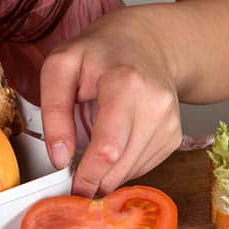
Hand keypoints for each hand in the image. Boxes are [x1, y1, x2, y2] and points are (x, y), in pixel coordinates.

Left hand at [40, 13, 182, 196]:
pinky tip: (112, 147)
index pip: (108, 147)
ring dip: (107, 175)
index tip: (70, 186)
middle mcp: (155, 104)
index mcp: (125, 83)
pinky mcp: (174, 135)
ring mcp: (169, 121)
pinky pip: (144, 167)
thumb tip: (59, 157)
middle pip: (121, 164)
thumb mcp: (60, 67)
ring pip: (133, 171)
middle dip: (95, 180)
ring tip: (90, 158)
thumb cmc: (97, 54)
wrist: (144, 42)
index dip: (87, 174)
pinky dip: (122, 167)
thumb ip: (53, 110)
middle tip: (74, 181)